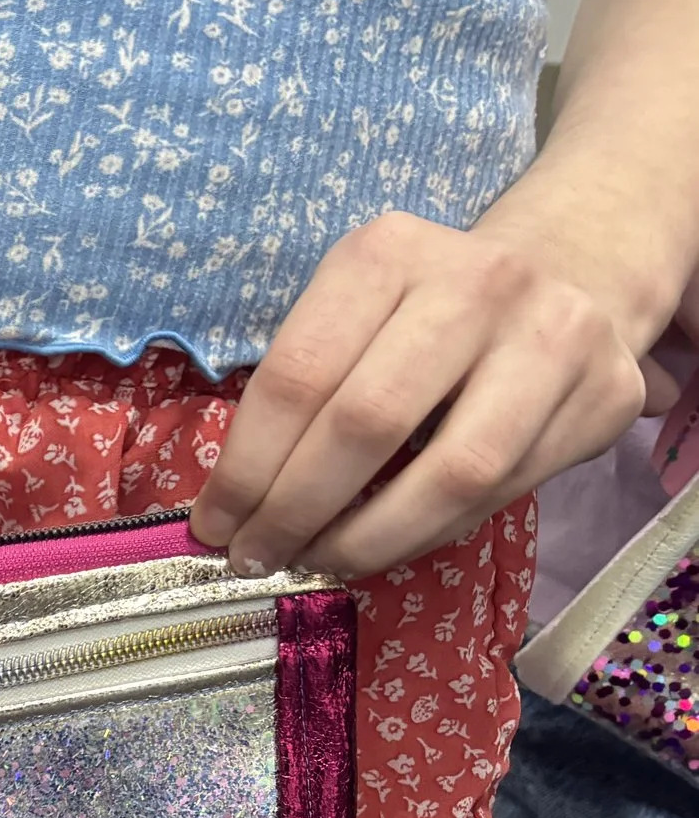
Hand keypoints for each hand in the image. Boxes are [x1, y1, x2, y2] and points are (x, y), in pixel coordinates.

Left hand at [193, 208, 656, 578]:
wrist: (571, 268)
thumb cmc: (426, 308)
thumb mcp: (356, 306)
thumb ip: (303, 386)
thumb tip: (232, 507)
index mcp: (388, 254)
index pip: (297, 377)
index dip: (246, 468)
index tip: (213, 525)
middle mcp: (477, 284)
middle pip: (366, 425)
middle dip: (296, 510)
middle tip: (256, 557)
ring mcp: (553, 338)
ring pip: (449, 474)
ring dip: (366, 539)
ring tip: (316, 563)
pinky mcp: (605, 395)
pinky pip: (501, 493)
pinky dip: (428, 534)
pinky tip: (383, 544)